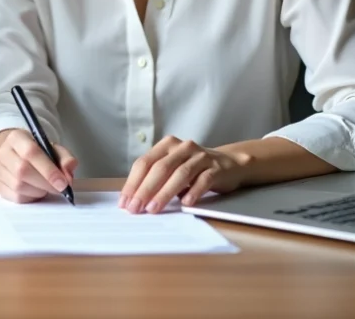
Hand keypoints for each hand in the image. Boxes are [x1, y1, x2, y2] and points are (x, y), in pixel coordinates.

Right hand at [0, 128, 78, 203]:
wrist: (14, 156)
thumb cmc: (36, 153)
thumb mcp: (52, 149)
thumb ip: (64, 158)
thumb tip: (68, 173)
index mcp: (17, 137)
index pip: (31, 152)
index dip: (48, 170)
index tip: (63, 183)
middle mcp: (3, 152)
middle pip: (23, 171)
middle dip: (45, 183)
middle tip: (59, 189)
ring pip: (19, 186)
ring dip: (39, 191)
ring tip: (46, 187)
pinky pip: (15, 197)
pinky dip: (31, 197)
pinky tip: (36, 191)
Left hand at [119, 135, 248, 213]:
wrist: (229, 164)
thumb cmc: (194, 169)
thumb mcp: (173, 168)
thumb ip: (156, 178)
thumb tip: (134, 200)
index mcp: (166, 145)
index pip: (145, 163)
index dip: (133, 182)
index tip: (125, 202)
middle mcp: (182, 147)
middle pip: (160, 168)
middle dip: (145, 189)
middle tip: (135, 208)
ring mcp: (200, 157)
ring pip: (180, 174)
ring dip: (164, 193)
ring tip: (154, 208)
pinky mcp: (216, 169)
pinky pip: (203, 180)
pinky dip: (193, 192)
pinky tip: (185, 203)